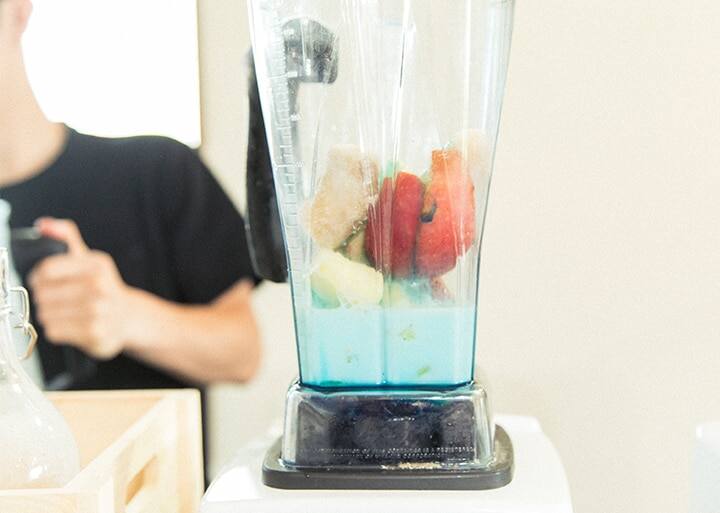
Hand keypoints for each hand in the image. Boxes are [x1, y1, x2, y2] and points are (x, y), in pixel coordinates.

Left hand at [28, 218, 132, 358]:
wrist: (127, 317)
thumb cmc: (102, 288)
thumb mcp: (89, 259)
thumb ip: (66, 237)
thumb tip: (43, 224)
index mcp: (97, 265)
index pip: (46, 270)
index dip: (38, 277)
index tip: (43, 280)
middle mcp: (100, 287)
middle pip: (43, 294)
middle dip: (44, 297)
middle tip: (57, 298)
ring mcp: (98, 312)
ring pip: (46, 313)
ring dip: (49, 314)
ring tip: (65, 312)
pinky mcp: (94, 333)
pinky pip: (54, 331)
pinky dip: (57, 329)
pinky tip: (70, 324)